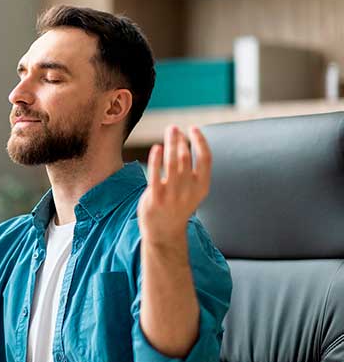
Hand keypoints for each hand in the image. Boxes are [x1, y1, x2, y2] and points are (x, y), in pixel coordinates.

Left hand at [137, 125, 211, 241]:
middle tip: (173, 128)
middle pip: (186, 157)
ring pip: (172, 163)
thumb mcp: (192, 191)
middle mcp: (189, 190)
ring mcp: (172, 195)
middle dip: (180, 140)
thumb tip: (182, 141)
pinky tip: (157, 148)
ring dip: (170, 144)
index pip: (206, 159)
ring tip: (168, 132)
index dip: (201, 141)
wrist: (165, 233)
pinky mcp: (155, 198)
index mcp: (201, 187)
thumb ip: (191, 170)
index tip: (193, 128)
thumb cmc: (177, 206)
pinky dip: (157, 159)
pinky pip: (155, 175)